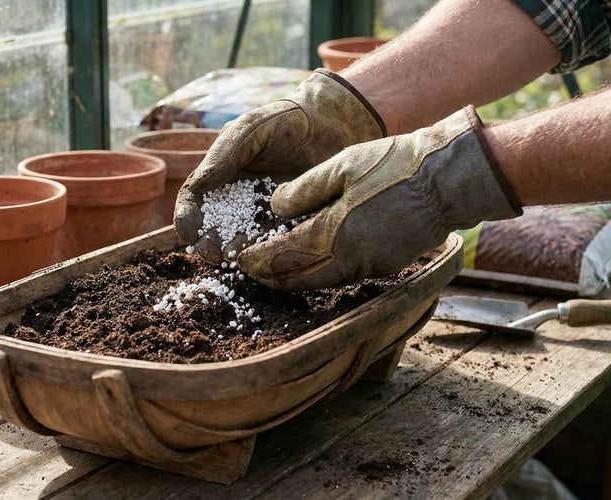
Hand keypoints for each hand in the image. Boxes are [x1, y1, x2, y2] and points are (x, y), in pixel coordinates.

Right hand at [173, 69, 384, 261]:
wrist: (332, 123)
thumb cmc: (286, 120)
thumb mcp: (250, 130)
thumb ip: (223, 155)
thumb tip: (196, 187)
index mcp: (220, 176)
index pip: (195, 201)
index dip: (187, 218)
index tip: (188, 232)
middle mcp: (237, 200)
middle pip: (214, 228)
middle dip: (209, 243)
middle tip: (212, 253)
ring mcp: (263, 215)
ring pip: (242, 240)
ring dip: (234, 253)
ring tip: (235, 258)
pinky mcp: (289, 225)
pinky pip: (273, 243)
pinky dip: (266, 252)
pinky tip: (265, 255)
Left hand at [237, 106, 521, 289]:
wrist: (446, 181)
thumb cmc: (393, 166)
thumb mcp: (341, 166)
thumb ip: (304, 189)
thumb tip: (275, 208)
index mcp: (332, 233)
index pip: (284, 255)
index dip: (259, 260)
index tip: (240, 260)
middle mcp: (348, 259)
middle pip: (301, 278)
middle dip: (273, 278)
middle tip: (254, 274)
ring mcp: (370, 266)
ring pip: (322, 281)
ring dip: (297, 280)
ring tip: (278, 274)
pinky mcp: (387, 265)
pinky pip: (344, 276)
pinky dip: (322, 275)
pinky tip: (316, 265)